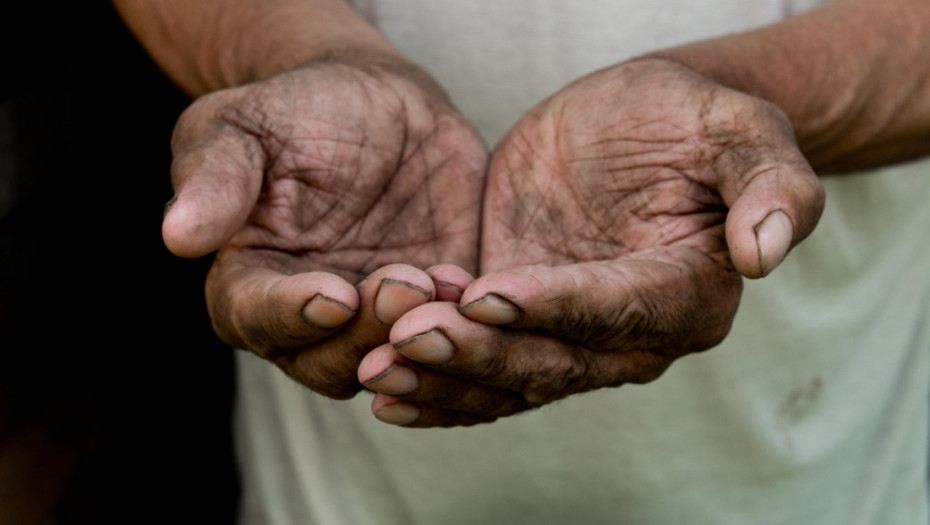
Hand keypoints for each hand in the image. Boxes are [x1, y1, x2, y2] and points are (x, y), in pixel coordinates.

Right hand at [162, 59, 486, 398]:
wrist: (380, 103)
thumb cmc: (298, 110)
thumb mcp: (244, 125)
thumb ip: (215, 176)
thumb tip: (178, 234)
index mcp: (249, 279)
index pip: (254, 318)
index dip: (291, 315)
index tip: (333, 294)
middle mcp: (310, 315)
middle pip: (327, 359)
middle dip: (366, 333)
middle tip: (402, 284)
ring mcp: (376, 316)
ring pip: (392, 361)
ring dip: (418, 337)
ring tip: (441, 285)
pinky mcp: (436, 305)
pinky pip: (450, 335)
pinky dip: (464, 324)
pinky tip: (475, 284)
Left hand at [359, 58, 823, 425]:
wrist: (635, 125)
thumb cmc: (689, 121)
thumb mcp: (738, 131)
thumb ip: (769, 185)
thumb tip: (765, 252)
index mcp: (688, 296)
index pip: (616, 312)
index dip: (552, 308)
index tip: (486, 295)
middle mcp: (631, 336)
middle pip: (552, 363)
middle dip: (478, 355)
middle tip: (408, 338)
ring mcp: (572, 336)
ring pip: (508, 379)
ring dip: (442, 379)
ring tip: (377, 369)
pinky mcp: (524, 324)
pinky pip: (481, 366)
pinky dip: (435, 382)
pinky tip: (381, 382)